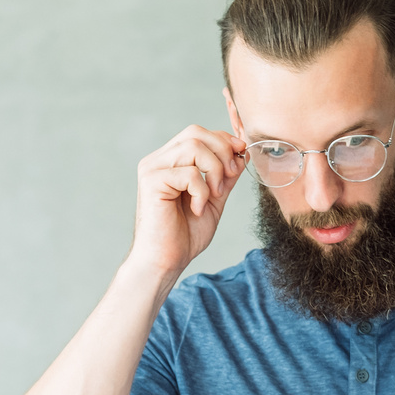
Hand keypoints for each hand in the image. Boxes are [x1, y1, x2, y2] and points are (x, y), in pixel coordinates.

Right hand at [130, 125, 245, 278]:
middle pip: (195, 133)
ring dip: (214, 171)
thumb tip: (242, 151)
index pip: (197, 134)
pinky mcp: (152, 182)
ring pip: (193, 146)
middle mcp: (158, 161)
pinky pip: (189, 173)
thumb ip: (224, 175)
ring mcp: (152, 169)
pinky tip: (196, 209)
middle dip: (222, 151)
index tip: (241, 155)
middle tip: (230, 178)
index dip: (223, 140)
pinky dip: (201, 191)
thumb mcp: (213, 199)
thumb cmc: (184, 235)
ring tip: (214, 195)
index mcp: (169, 162)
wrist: (165, 262)